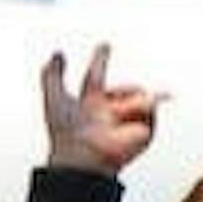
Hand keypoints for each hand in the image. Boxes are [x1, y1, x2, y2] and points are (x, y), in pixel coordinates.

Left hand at [41, 43, 163, 174]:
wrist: (84, 155)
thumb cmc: (66, 132)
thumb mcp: (54, 97)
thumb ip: (52, 74)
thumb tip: (57, 53)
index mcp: (88, 104)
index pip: (95, 77)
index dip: (100, 60)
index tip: (104, 46)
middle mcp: (107, 113)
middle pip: (121, 90)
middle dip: (126, 86)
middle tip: (134, 78)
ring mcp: (126, 122)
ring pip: (137, 92)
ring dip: (127, 93)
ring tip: (114, 109)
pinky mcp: (143, 131)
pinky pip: (150, 106)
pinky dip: (140, 106)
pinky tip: (125, 113)